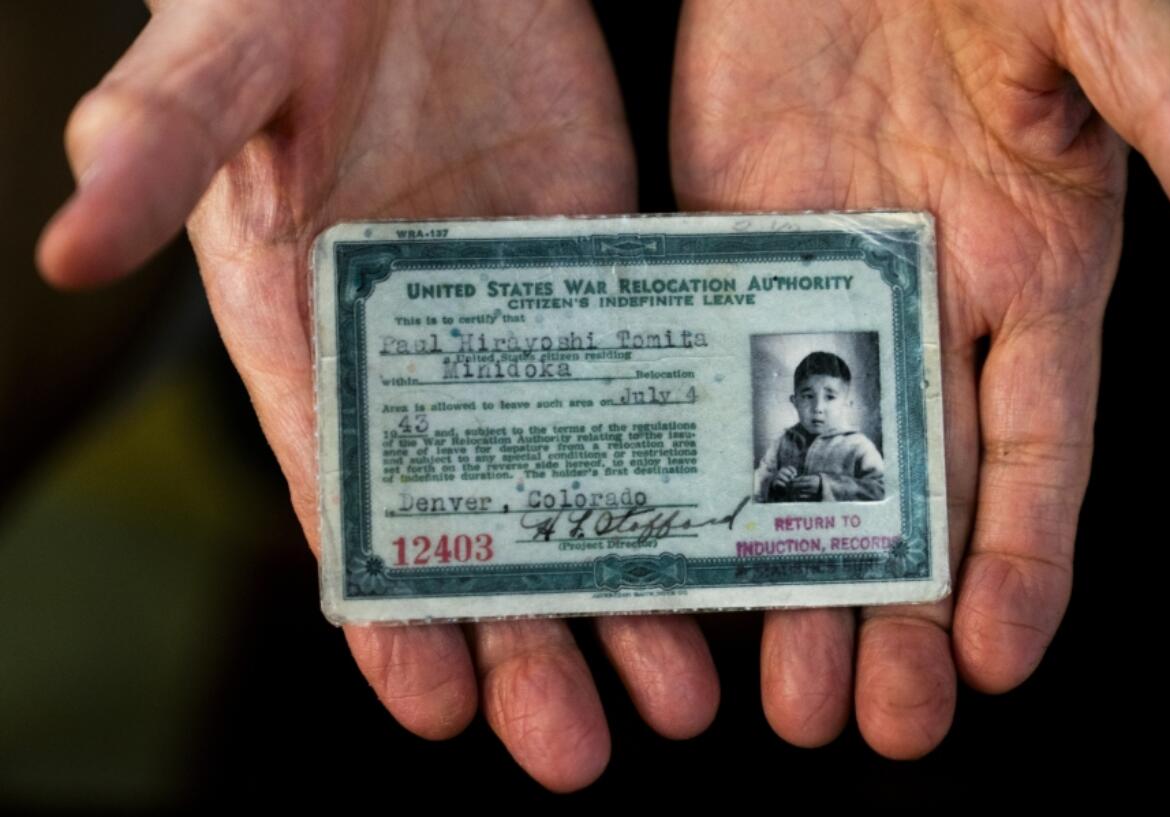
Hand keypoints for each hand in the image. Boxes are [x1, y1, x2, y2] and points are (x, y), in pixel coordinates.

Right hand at [37, 0, 719, 791]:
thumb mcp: (227, 63)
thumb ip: (164, 142)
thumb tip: (65, 240)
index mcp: (315, 337)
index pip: (354, 506)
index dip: (391, 613)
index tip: (437, 709)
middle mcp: (424, 358)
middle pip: (480, 533)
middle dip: (527, 645)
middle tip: (581, 752)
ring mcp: (524, 324)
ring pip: (578, 485)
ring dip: (625, 593)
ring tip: (679, 695)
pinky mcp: (604, 269)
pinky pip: (649, 391)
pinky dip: (682, 475)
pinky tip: (727, 551)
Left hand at [672, 0, 1169, 755]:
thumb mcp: (1089, 19)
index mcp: (1027, 272)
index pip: (1039, 451)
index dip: (1022, 557)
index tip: (994, 663)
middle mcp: (924, 307)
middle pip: (918, 490)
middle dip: (901, 609)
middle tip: (873, 724)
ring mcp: (815, 291)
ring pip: (811, 463)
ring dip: (800, 576)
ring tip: (783, 693)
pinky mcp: (722, 260)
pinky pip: (715, 383)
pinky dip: (706, 469)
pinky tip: (688, 550)